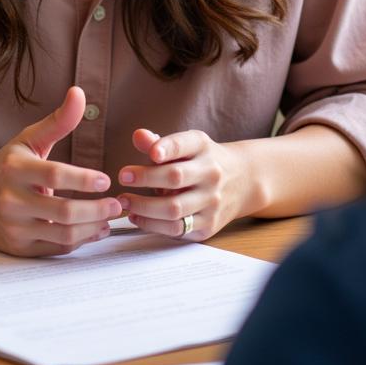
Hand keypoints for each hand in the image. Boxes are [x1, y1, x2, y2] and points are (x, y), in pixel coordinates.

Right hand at [0, 87, 122, 255]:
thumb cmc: (8, 164)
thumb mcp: (29, 139)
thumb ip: (58, 120)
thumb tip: (79, 93)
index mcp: (15, 168)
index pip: (54, 175)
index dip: (83, 179)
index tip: (106, 180)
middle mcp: (12, 199)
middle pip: (63, 211)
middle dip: (96, 209)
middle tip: (117, 204)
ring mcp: (14, 227)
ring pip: (63, 234)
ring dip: (93, 228)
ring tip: (110, 218)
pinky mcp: (19, 247)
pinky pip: (56, 248)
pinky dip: (80, 241)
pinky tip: (95, 230)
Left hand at [116, 128, 245, 241]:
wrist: (243, 181)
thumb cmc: (202, 161)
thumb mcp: (187, 145)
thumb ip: (159, 142)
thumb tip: (137, 136)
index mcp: (203, 147)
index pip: (184, 145)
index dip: (167, 148)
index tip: (151, 153)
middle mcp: (210, 173)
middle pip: (175, 177)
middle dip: (145, 178)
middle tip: (123, 177)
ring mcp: (211, 201)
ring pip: (174, 208)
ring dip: (144, 207)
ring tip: (124, 201)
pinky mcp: (208, 225)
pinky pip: (176, 229)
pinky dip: (152, 225)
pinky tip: (136, 217)